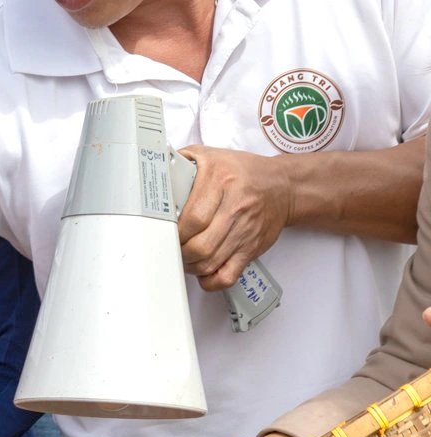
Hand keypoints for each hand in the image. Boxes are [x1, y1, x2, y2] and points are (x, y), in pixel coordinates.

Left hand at [176, 146, 294, 291]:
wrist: (282, 186)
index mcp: (221, 182)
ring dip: (190, 266)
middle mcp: (236, 207)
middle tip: (172, 247)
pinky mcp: (253, 247)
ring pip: (212, 262)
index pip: (194, 217)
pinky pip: (230, 274)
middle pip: (201, 244)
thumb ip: (182, 160)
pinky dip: (211, 281)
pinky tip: (202, 273)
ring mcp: (246, 230)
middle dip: (180, 252)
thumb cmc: (242, 170)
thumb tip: (154, 166)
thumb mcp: (211, 155)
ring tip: (182, 258)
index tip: (165, 232)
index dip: (176, 231)